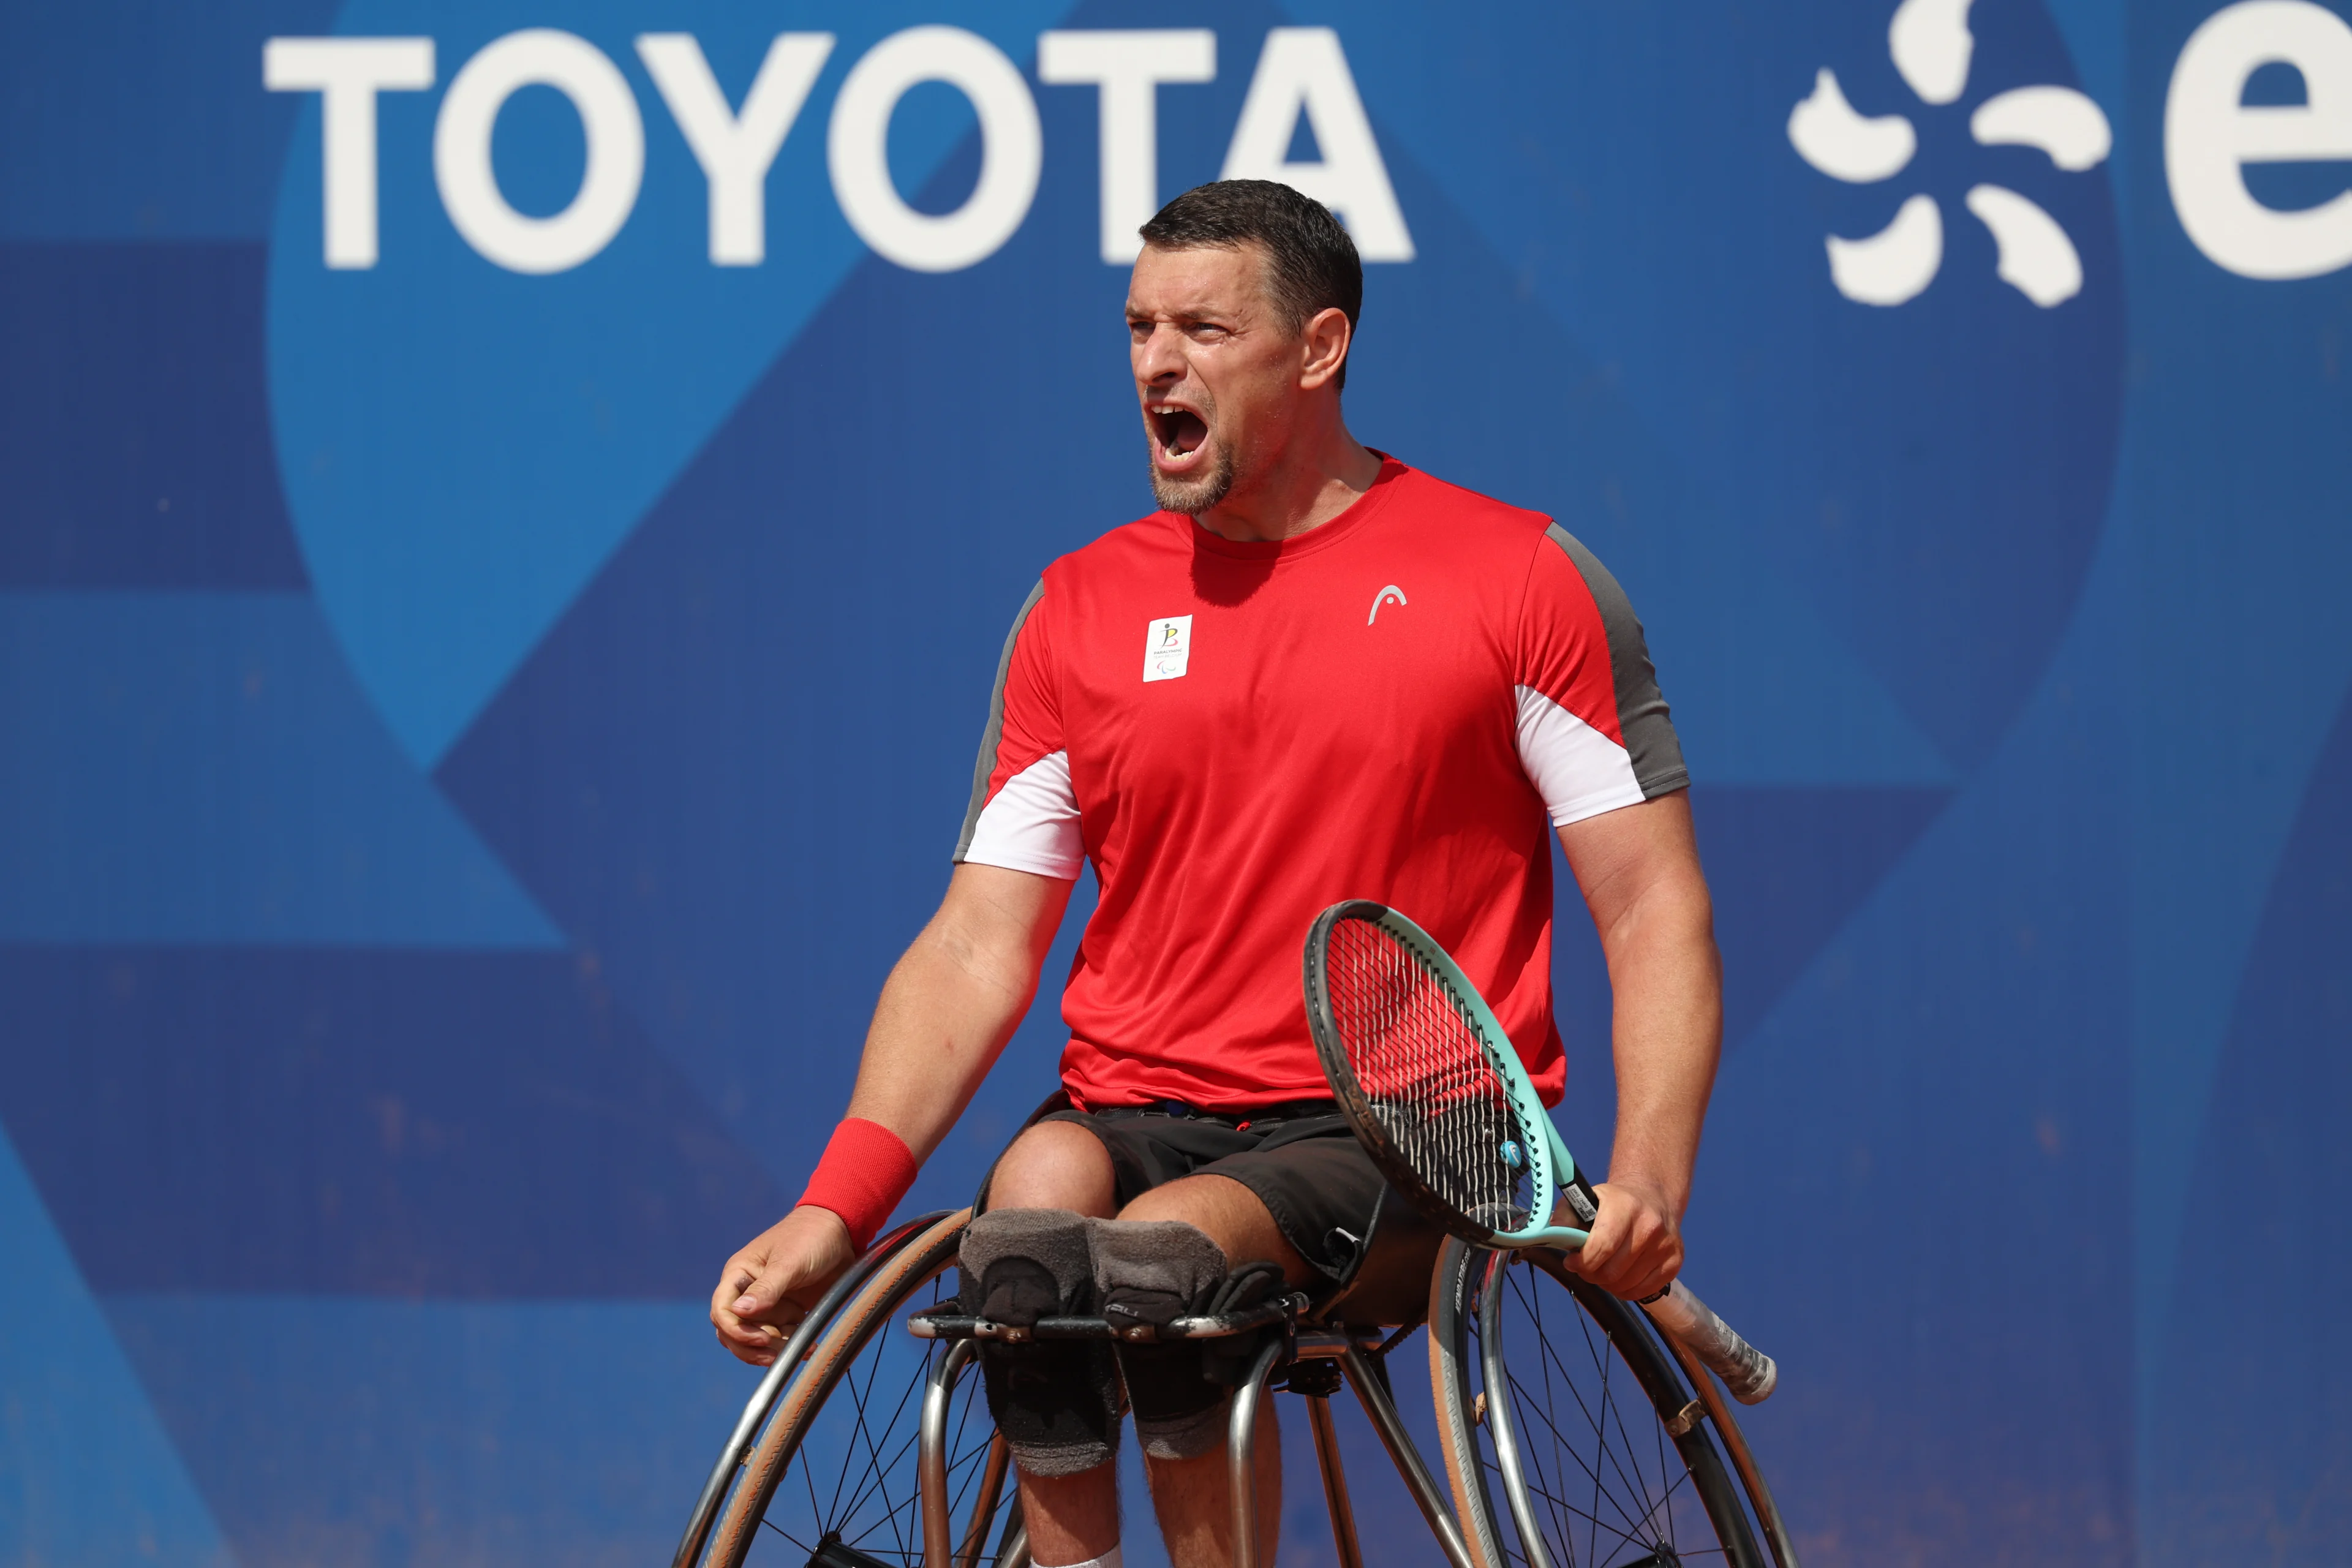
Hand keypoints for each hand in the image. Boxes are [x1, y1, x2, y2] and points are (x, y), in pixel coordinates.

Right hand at [711, 1207, 857, 1365]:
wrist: (841, 1232)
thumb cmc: (810, 1237)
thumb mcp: (789, 1262)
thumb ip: (766, 1288)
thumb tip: (738, 1312)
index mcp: (739, 1275)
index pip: (722, 1311)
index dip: (736, 1330)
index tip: (762, 1338)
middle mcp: (747, 1292)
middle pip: (734, 1332)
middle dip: (755, 1346)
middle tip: (782, 1347)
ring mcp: (766, 1305)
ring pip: (756, 1340)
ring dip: (776, 1350)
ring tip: (806, 1347)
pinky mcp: (786, 1314)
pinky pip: (779, 1339)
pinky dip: (791, 1347)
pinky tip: (811, 1346)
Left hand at [1559, 1180, 1682, 1301]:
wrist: (1653, 1198)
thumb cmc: (1614, 1203)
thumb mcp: (1587, 1199)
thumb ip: (1565, 1216)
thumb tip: (1552, 1235)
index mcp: (1626, 1206)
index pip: (1602, 1245)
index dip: (1582, 1261)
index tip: (1571, 1262)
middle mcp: (1650, 1225)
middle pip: (1612, 1271)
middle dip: (1591, 1274)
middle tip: (1585, 1267)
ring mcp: (1666, 1246)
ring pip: (1625, 1285)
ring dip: (1607, 1284)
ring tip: (1602, 1270)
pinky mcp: (1675, 1262)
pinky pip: (1642, 1292)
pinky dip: (1625, 1291)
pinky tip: (1619, 1276)